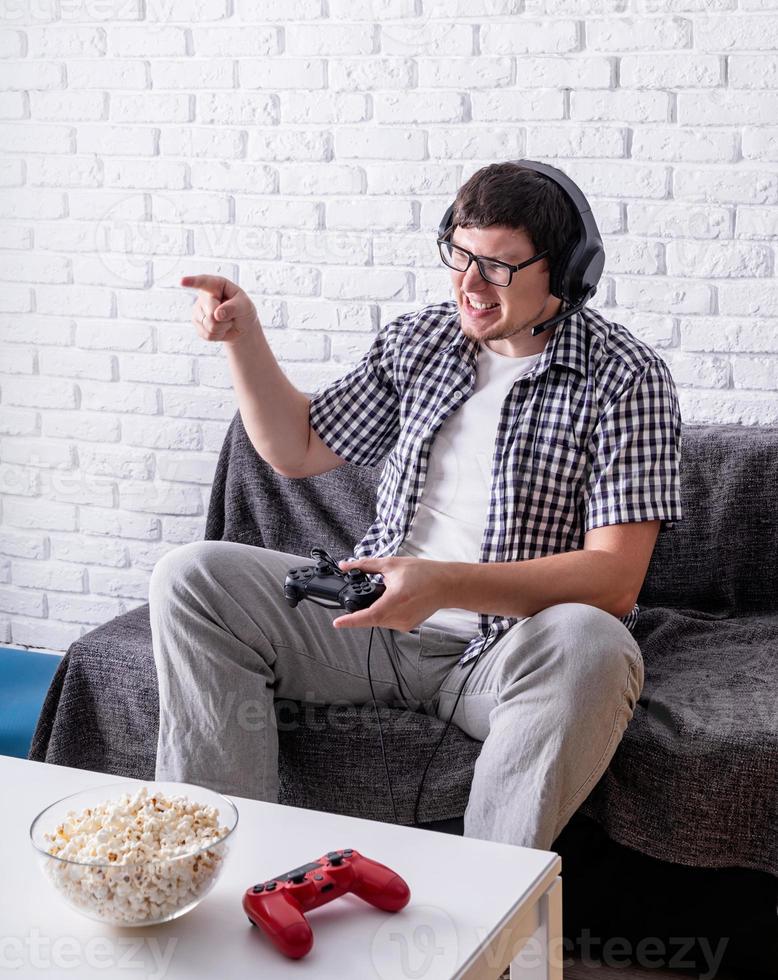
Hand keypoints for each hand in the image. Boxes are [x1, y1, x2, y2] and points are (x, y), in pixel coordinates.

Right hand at [181, 274, 258, 345]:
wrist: (240, 324)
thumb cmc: (243, 309)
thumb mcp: (245, 305)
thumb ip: (233, 308)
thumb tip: (217, 314)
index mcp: (216, 285)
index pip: (203, 282)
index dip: (192, 282)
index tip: (182, 282)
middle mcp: (204, 295)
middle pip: (210, 314)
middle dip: (224, 320)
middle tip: (231, 316)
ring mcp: (198, 310)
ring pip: (209, 326)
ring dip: (223, 328)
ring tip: (226, 320)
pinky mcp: (197, 323)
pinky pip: (208, 334)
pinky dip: (219, 335)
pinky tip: (221, 327)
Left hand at [332, 556, 451, 631]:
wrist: (446, 585)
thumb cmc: (424, 574)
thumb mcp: (392, 564)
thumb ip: (366, 565)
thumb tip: (346, 565)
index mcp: (394, 600)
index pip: (368, 615)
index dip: (351, 621)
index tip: (337, 623)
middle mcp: (399, 616)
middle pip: (371, 617)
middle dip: (366, 606)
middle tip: (372, 591)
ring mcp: (404, 623)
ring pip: (379, 620)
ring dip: (377, 608)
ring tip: (392, 592)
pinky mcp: (407, 626)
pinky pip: (389, 621)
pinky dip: (386, 612)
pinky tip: (398, 599)